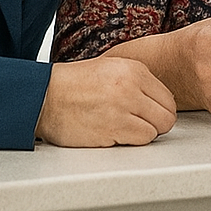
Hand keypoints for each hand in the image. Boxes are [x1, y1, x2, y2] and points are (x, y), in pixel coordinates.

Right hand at [35, 56, 176, 146]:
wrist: (42, 96)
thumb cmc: (73, 85)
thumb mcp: (112, 69)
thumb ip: (138, 81)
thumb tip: (160, 101)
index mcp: (134, 70)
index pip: (168, 97)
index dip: (160, 110)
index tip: (149, 115)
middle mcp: (131, 87)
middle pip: (168, 115)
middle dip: (157, 123)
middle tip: (141, 125)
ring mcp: (122, 108)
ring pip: (157, 129)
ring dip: (144, 133)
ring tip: (125, 129)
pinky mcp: (112, 128)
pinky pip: (141, 139)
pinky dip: (131, 141)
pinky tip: (115, 134)